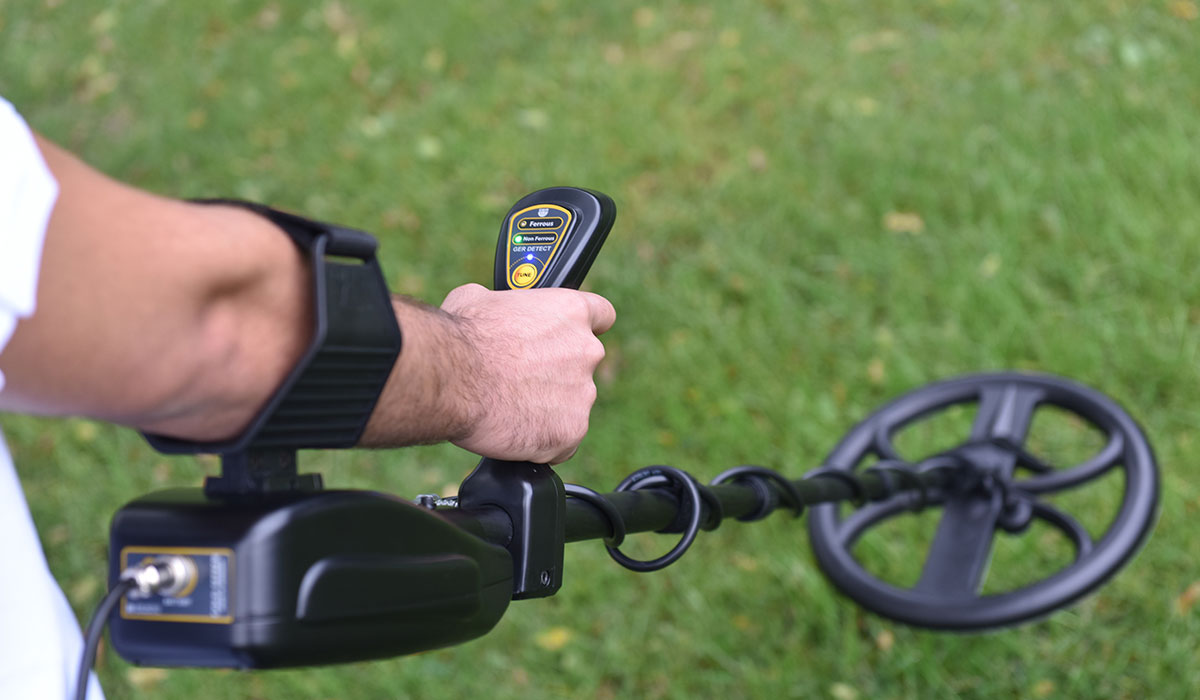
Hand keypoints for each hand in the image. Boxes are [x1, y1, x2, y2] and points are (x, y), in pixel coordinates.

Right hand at [441, 283, 614, 463]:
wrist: (452, 379)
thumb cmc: (462, 336)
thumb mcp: (479, 299)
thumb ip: (504, 305)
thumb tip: (493, 310)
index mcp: (571, 312)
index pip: (602, 315)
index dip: (584, 328)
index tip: (569, 338)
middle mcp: (586, 351)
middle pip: (582, 366)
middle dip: (557, 374)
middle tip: (521, 380)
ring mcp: (583, 394)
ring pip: (571, 406)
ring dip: (548, 409)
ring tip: (508, 407)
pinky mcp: (571, 432)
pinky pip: (562, 442)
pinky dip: (542, 442)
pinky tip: (513, 431)